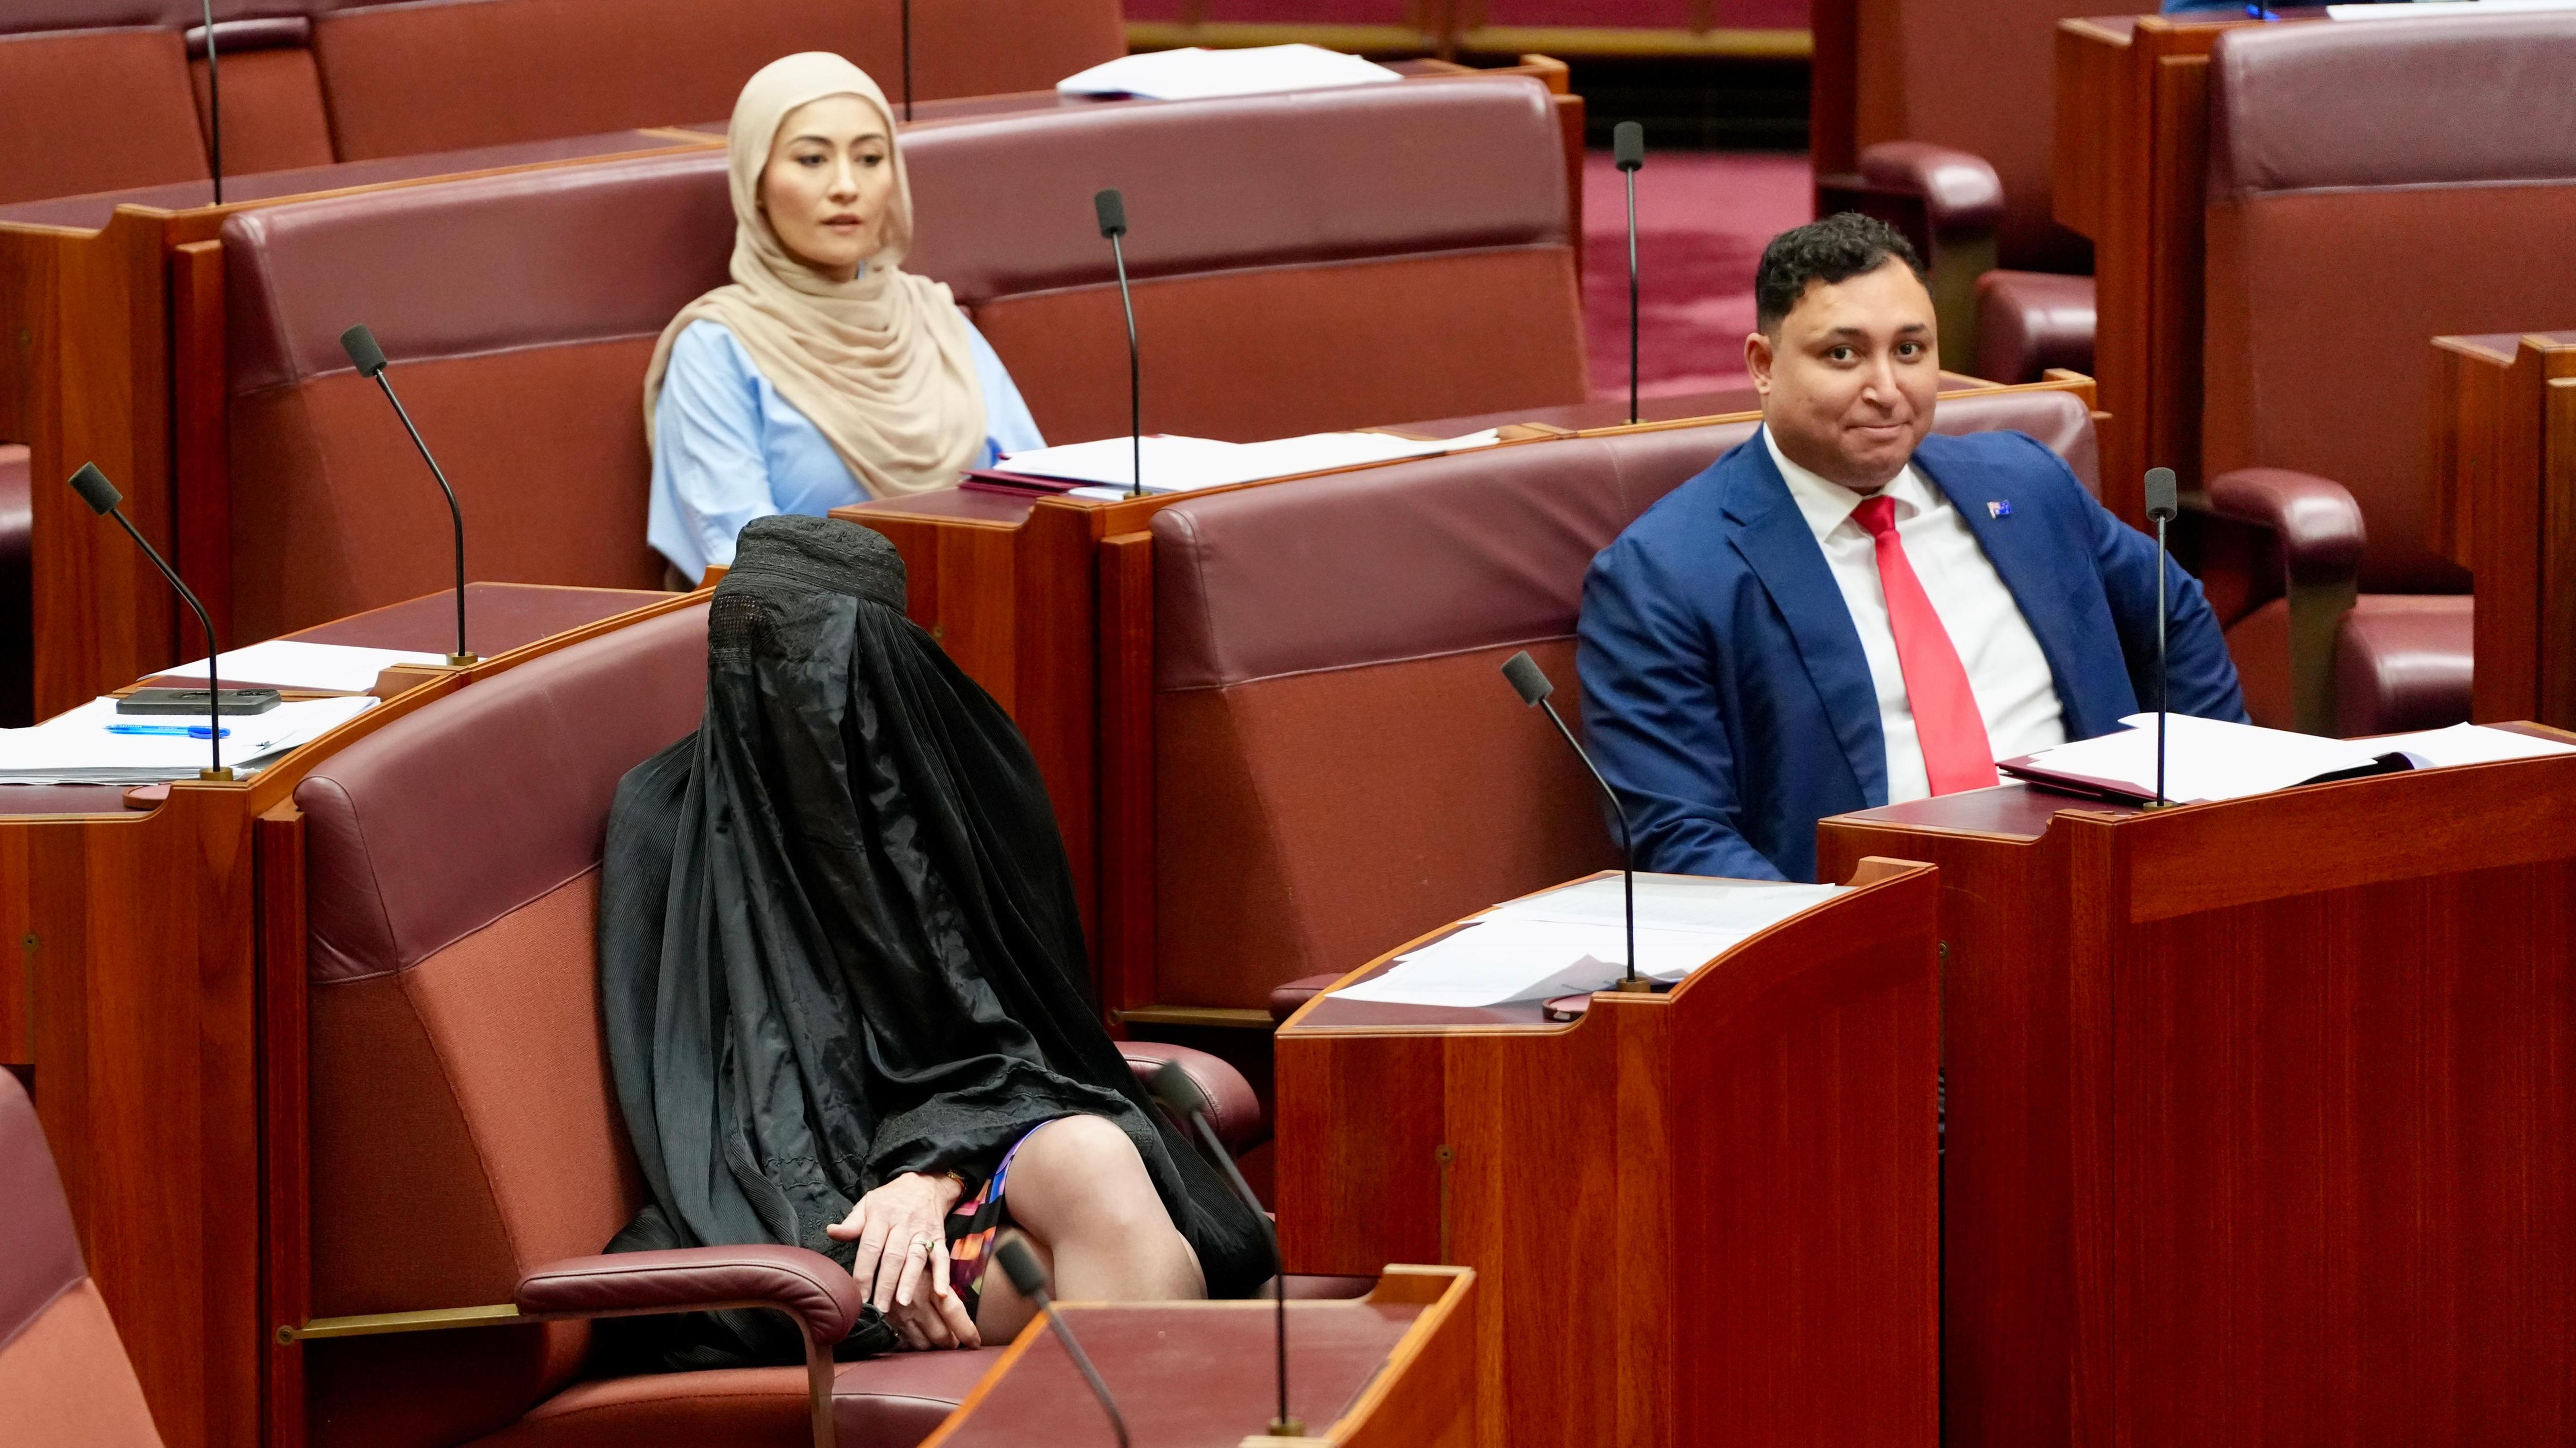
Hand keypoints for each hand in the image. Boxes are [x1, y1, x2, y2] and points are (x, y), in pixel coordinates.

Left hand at [826, 1172, 980, 1349]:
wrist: (926, 1184)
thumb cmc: (891, 1199)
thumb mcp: (868, 1203)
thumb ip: (852, 1222)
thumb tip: (832, 1231)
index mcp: (882, 1216)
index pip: (871, 1247)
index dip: (864, 1272)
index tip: (858, 1295)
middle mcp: (903, 1224)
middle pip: (893, 1256)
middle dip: (885, 1283)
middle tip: (879, 1308)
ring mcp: (923, 1231)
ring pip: (916, 1258)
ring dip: (909, 1281)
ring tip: (902, 1303)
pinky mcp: (939, 1238)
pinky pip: (942, 1257)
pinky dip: (942, 1275)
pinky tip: (941, 1293)